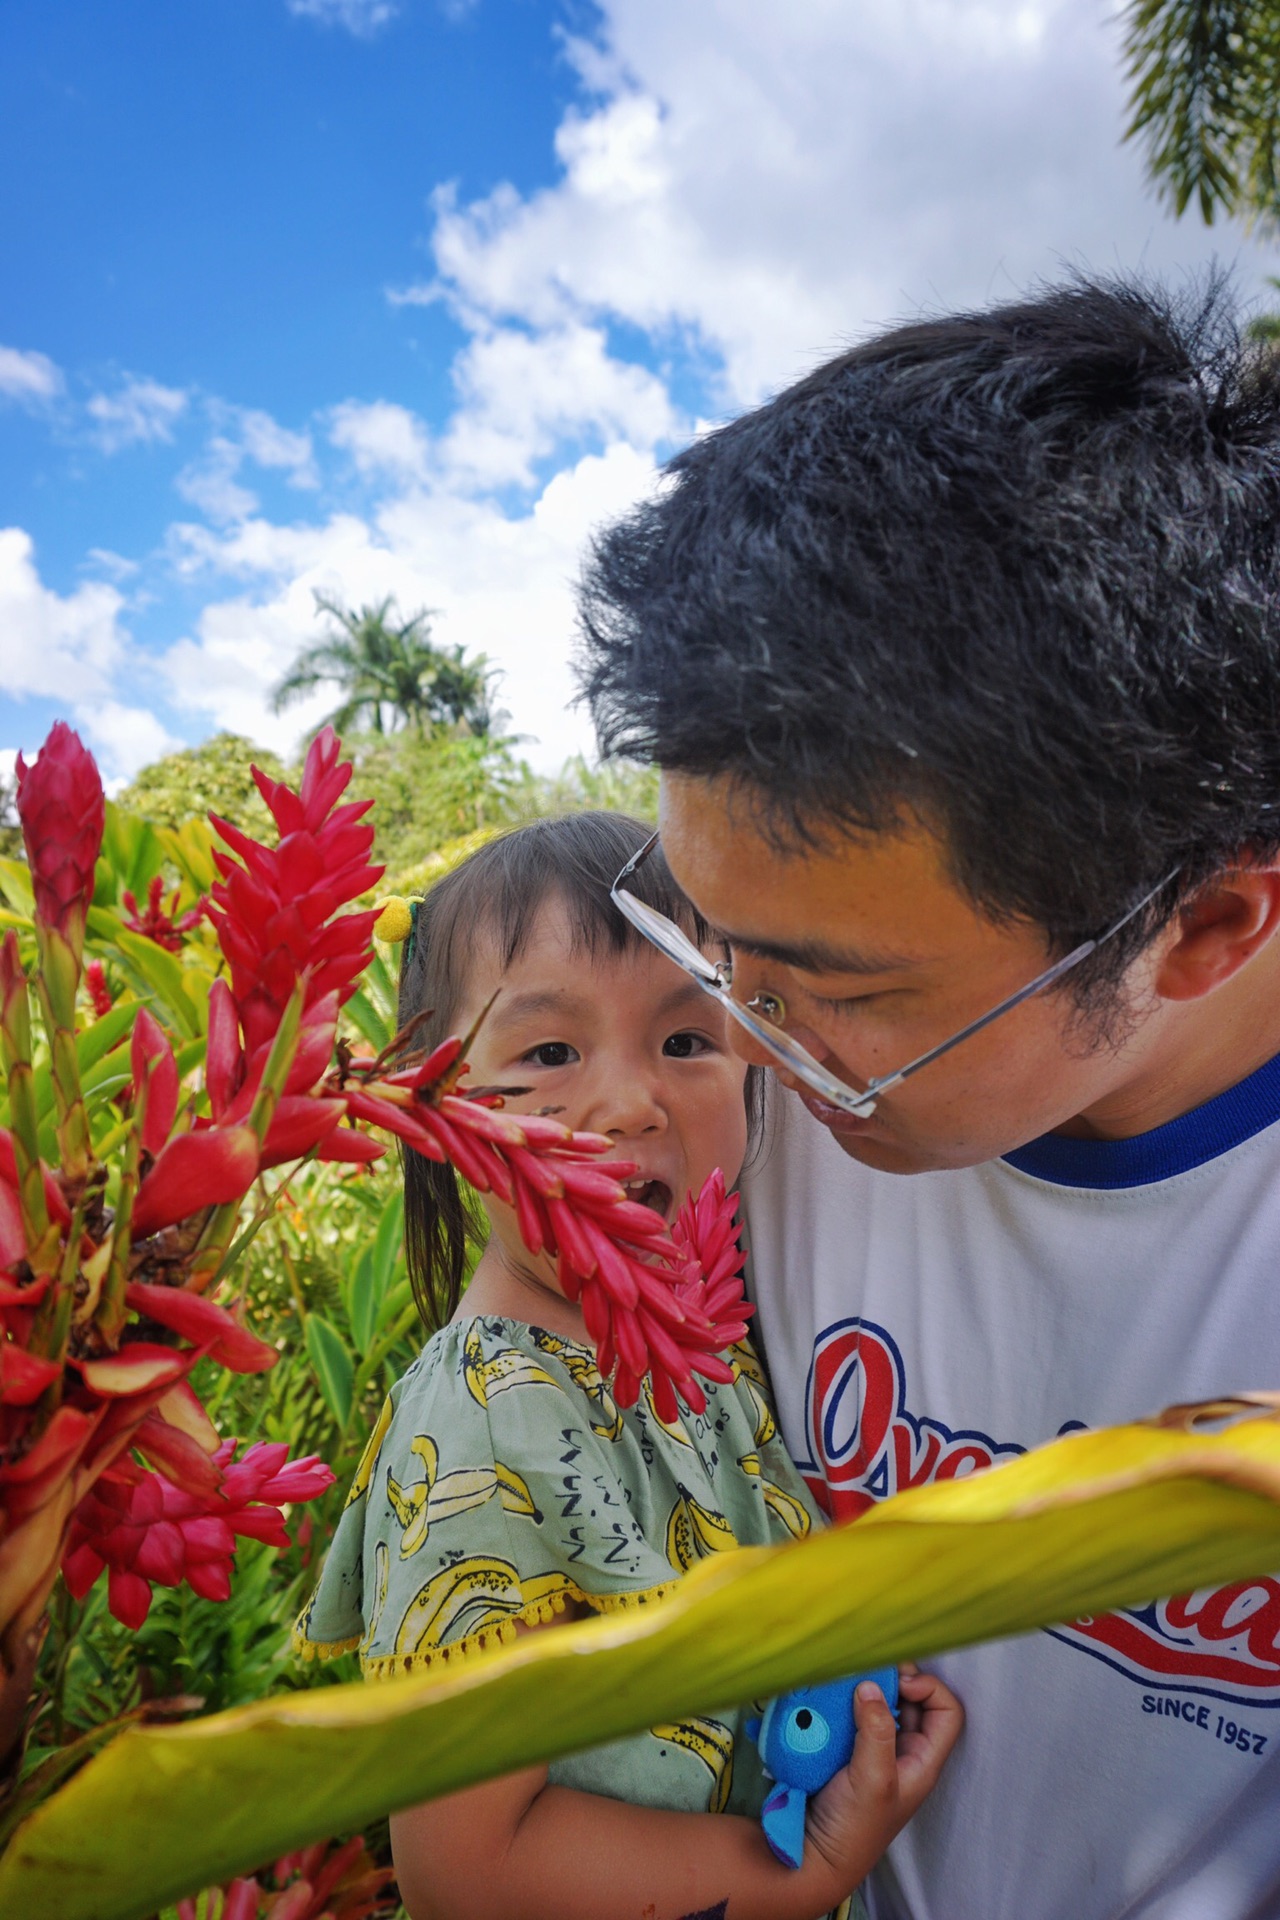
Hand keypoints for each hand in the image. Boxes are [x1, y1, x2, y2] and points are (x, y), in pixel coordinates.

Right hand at [801, 1665, 963, 1900]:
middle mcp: (905, 1752)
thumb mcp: (874, 1780)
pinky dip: (850, 1701)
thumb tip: (871, 1686)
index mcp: (923, 1761)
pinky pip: (858, 1715)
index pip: (947, 1711)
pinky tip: (835, 1696)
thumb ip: (877, 1732)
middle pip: (917, 1702)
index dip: (930, 1689)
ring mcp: (878, 1750)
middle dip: (898, 1680)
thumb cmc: (854, 1826)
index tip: (899, 1683)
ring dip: (872, 1688)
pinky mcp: (851, 1749)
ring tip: (852, 1679)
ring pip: (886, 1705)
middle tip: (873, 1671)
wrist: (816, 1853)